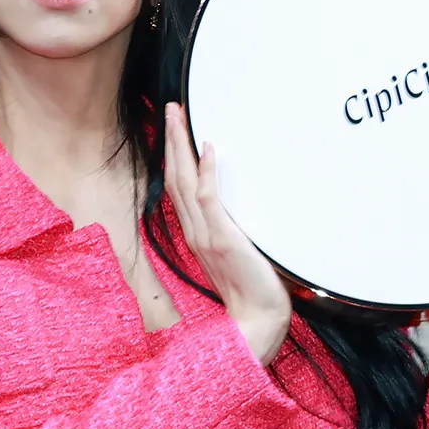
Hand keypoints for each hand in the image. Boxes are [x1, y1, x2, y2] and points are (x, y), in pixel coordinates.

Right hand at [164, 102, 291, 365]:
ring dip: (181, 147)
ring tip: (179, 118)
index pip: (179, 186)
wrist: (258, 320)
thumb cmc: (252, 291)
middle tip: (171, 108)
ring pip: (185, 182)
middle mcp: (195, 231)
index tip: (174, 129)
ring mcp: (206, 234)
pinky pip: (208, 199)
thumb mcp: (239, 254)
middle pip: (176, 177)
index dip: (175, 156)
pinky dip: (205, 172)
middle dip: (172, 141)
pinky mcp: (222, 239)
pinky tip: (207, 149)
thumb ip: (232, 230)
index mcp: (196, 234)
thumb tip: (238, 210)